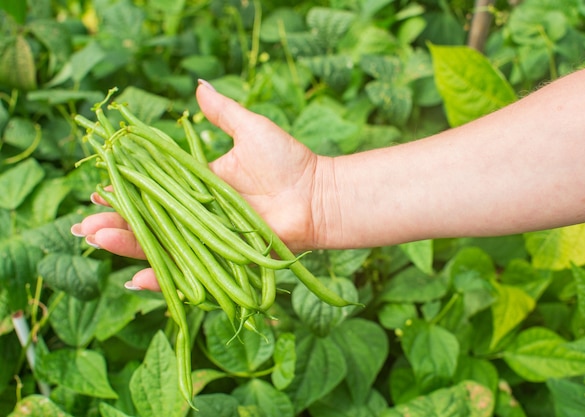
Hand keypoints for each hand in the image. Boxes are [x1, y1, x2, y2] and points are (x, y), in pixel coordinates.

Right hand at [71, 82, 324, 290]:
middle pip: (149, 221)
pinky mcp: (224, 258)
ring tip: (96, 241)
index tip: (98, 189)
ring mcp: (210, 238)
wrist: (319, 195)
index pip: (153, 189)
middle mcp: (199, 213)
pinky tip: (135, 279)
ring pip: (162, 245)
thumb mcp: (251, 130)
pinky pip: (191, 270)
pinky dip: (165, 277)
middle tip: (83, 228)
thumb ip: (223, 113)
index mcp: (198, 184)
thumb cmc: (289, 161)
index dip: (126, 191)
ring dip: (128, 246)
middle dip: (115, 224)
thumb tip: (197, 87)